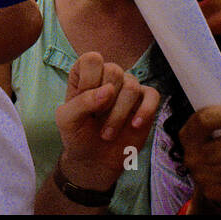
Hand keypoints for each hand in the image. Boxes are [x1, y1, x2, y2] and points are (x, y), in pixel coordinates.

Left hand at [55, 52, 159, 192]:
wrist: (95, 160)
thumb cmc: (78, 135)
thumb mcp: (67, 120)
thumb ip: (81, 102)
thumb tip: (108, 90)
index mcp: (85, 74)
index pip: (92, 59)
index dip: (89, 81)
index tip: (84, 103)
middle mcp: (108, 76)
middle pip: (114, 71)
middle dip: (105, 102)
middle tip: (96, 121)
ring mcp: (128, 88)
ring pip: (132, 87)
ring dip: (118, 115)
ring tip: (108, 133)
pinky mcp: (144, 102)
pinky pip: (153, 95)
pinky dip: (145, 111)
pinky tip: (134, 125)